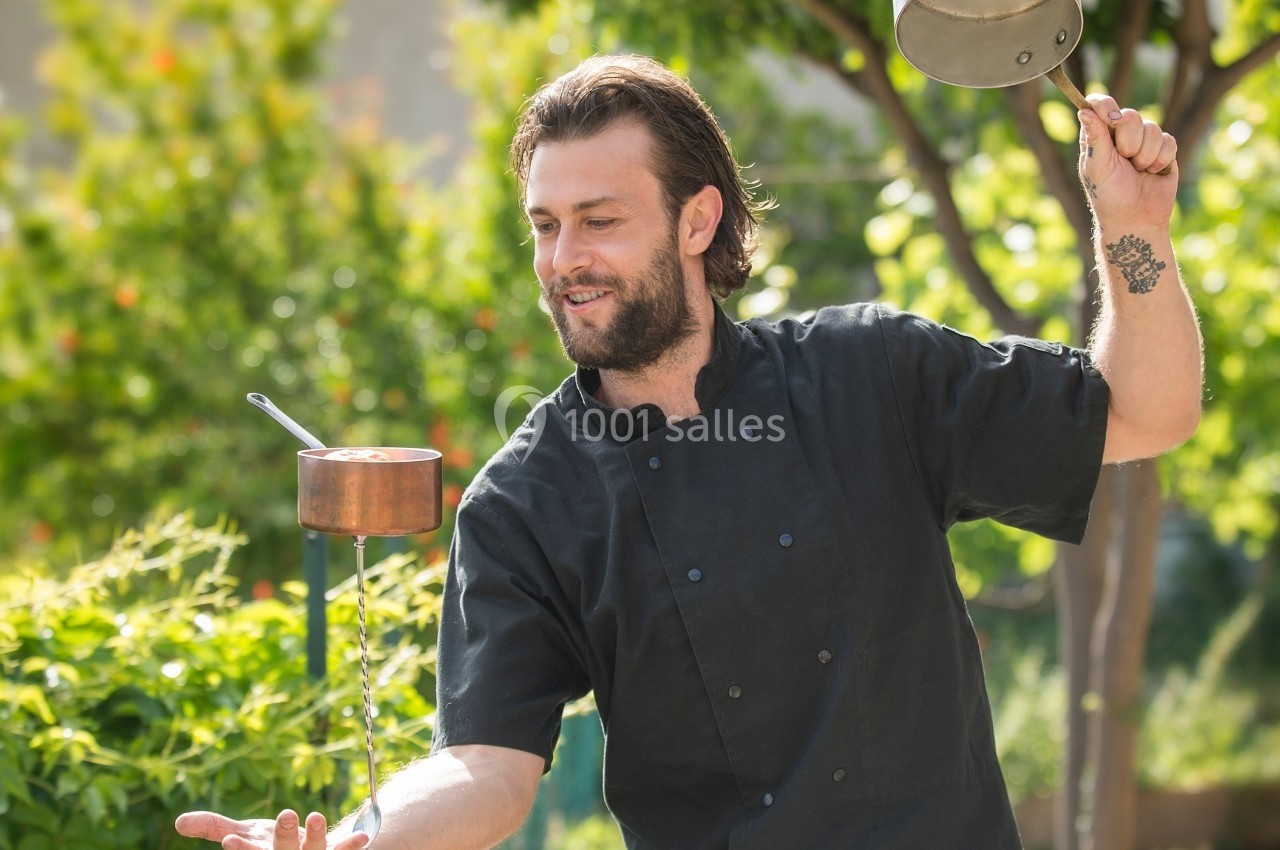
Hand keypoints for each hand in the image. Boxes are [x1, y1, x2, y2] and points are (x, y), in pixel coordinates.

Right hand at [175, 809, 369, 849]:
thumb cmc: (271, 843)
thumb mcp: (244, 833)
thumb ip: (214, 827)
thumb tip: (179, 823)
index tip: (231, 839)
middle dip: (283, 836)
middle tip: (285, 813)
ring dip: (315, 836)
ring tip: (316, 816)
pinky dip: (351, 845)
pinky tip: (361, 836)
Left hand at [1078, 93, 1177, 228]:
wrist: (1136, 219)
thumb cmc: (1109, 196)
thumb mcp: (1097, 168)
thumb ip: (1094, 138)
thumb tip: (1083, 110)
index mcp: (1097, 136)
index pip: (1099, 105)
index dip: (1105, 105)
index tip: (1111, 117)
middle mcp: (1119, 134)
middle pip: (1129, 115)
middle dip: (1129, 141)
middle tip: (1124, 160)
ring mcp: (1143, 140)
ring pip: (1152, 128)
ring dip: (1145, 155)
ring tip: (1137, 171)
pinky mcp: (1164, 149)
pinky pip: (1168, 141)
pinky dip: (1160, 159)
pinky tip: (1152, 172)